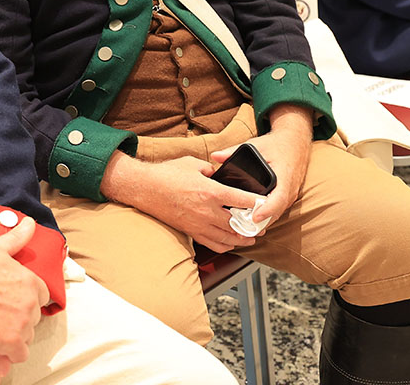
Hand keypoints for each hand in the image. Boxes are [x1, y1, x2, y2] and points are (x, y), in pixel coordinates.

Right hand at [0, 217, 48, 368]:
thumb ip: (16, 239)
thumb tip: (29, 224)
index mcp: (29, 280)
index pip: (41, 295)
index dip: (25, 298)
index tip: (11, 300)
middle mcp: (30, 302)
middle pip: (33, 317)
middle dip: (17, 318)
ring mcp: (22, 323)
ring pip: (26, 335)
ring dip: (12, 335)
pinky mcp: (11, 342)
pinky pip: (18, 354)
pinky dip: (7, 353)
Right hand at [101, 153, 258, 252]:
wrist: (145, 188)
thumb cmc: (166, 174)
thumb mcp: (192, 163)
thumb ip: (210, 169)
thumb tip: (218, 173)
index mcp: (211, 191)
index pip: (242, 200)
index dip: (256, 202)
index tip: (264, 203)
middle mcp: (207, 210)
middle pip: (238, 224)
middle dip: (253, 226)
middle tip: (262, 227)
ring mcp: (199, 223)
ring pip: (227, 238)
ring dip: (242, 240)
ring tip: (250, 239)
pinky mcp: (190, 231)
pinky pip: (212, 243)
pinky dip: (225, 245)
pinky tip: (229, 243)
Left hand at [212, 107, 311, 226]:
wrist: (295, 144)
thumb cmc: (275, 145)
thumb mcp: (255, 145)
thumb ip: (234, 151)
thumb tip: (215, 156)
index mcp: (284, 176)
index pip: (278, 198)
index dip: (267, 210)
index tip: (255, 218)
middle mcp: (289, 189)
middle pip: (276, 212)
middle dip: (259, 221)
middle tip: (241, 227)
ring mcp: (290, 195)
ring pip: (276, 214)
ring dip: (262, 221)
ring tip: (242, 226)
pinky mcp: (287, 197)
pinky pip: (277, 211)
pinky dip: (265, 216)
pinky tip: (249, 219)